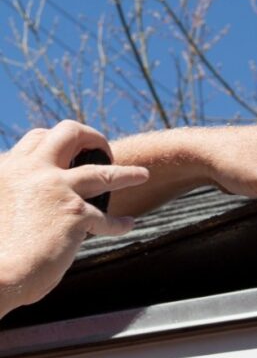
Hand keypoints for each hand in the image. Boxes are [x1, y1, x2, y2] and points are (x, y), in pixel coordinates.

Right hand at [0, 121, 148, 316]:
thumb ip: (11, 194)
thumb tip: (28, 204)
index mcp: (6, 168)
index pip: (36, 140)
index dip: (56, 143)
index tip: (69, 153)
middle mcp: (31, 171)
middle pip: (69, 133)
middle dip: (92, 137)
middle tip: (103, 149)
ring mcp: (56, 190)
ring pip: (102, 172)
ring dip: (126, 173)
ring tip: (142, 175)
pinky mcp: (75, 214)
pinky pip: (106, 218)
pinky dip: (119, 223)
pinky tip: (127, 224)